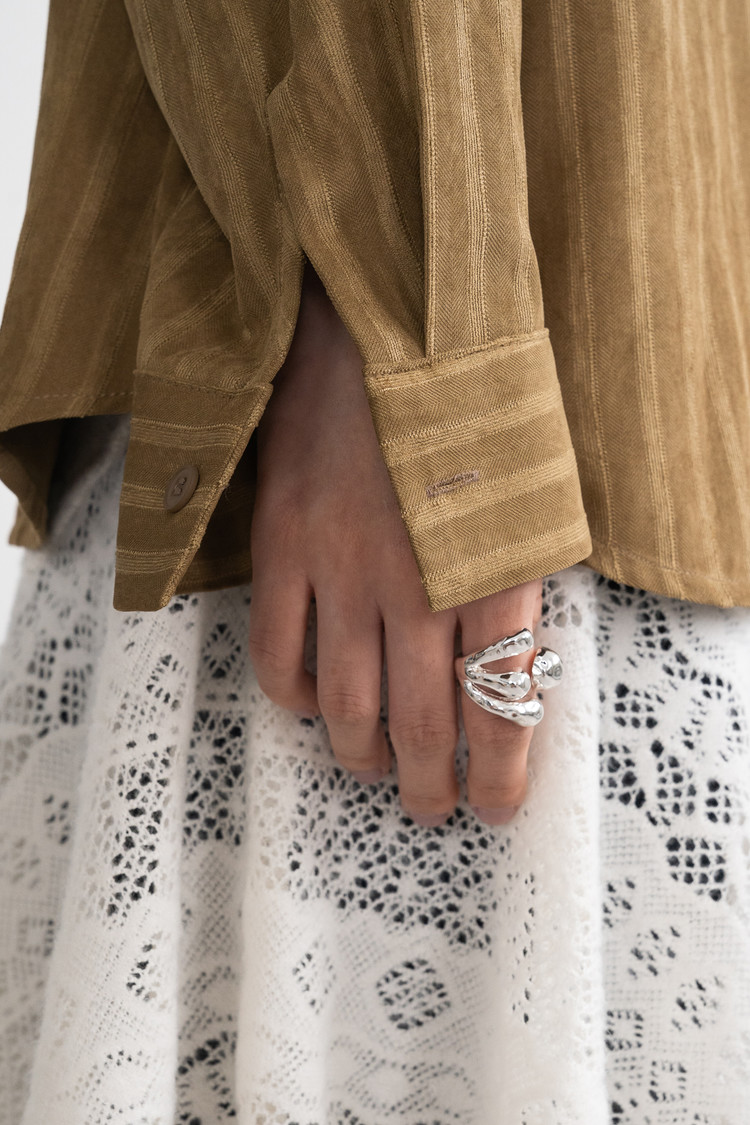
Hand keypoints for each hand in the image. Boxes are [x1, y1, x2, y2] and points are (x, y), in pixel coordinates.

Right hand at [249, 262, 543, 826]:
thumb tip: (506, 673)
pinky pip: (278, 657)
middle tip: (432, 810)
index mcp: (493, 570)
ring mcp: (342, 571)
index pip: (501, 707)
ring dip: (365, 760)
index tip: (497, 805)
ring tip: (377, 773)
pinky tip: (314, 709)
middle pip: (425, 725)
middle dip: (431, 787)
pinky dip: (295, 702)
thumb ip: (516, 585)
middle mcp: (417, 585)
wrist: (381, 326)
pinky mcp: (284, 549)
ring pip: (348, 707)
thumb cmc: (466, 409)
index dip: (500, 774)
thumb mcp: (526, 493)